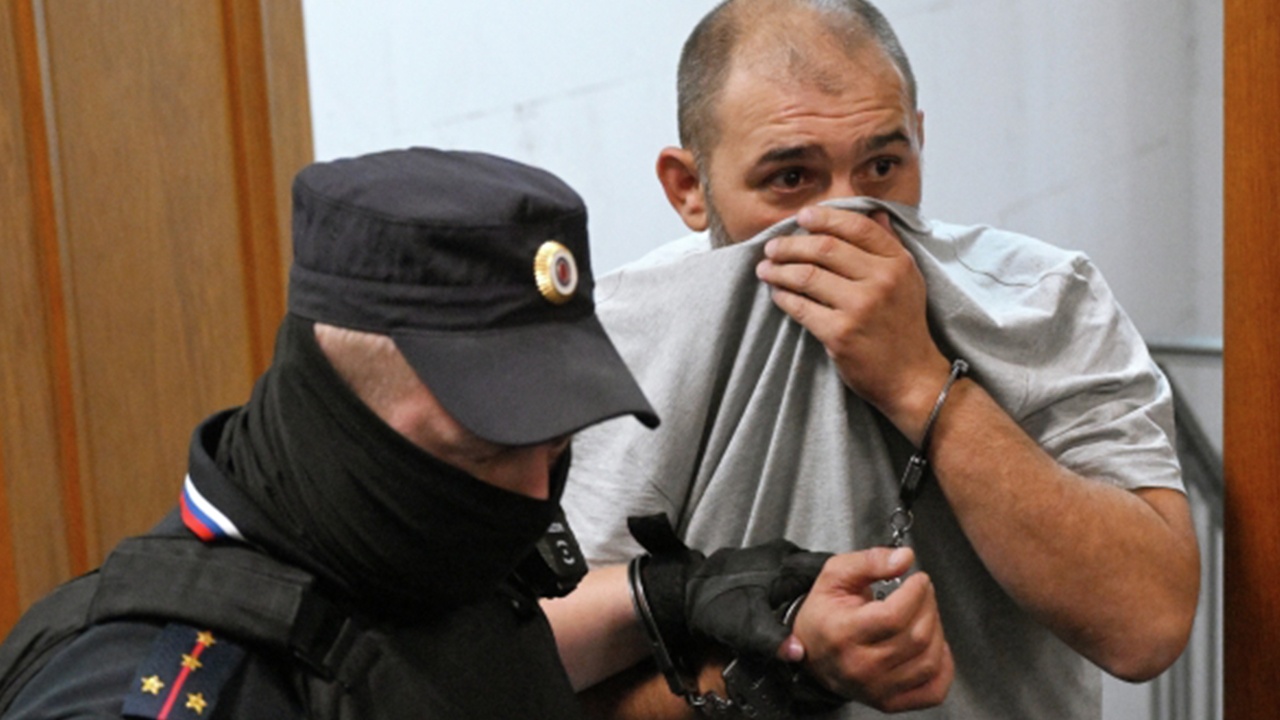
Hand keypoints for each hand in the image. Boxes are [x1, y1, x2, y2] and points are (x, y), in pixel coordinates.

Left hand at [627, 514, 830, 667]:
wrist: (683, 590)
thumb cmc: (712, 602)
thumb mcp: (744, 625)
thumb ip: (772, 639)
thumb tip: (799, 653)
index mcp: (786, 564)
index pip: (832, 567)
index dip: (850, 582)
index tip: (862, 598)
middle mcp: (783, 555)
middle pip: (824, 570)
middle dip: (837, 590)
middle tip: (848, 611)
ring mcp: (773, 557)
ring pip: (809, 572)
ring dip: (819, 590)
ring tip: (830, 613)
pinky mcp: (764, 565)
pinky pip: (794, 575)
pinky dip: (803, 589)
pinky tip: (802, 607)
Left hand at [756, 206, 949, 442]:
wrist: (912, 377)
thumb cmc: (904, 327)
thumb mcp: (908, 280)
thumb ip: (889, 245)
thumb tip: (874, 212)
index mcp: (898, 263)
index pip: (857, 227)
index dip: (825, 218)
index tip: (802, 217)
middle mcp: (881, 280)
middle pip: (824, 248)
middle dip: (790, 244)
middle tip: (772, 247)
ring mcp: (860, 307)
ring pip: (807, 275)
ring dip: (779, 269)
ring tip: (765, 268)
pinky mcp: (840, 333)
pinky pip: (800, 307)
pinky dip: (783, 297)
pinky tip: (776, 293)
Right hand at [792, 547, 953, 712]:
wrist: (813, 652)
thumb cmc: (825, 613)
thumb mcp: (836, 575)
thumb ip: (870, 561)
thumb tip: (904, 558)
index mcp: (842, 633)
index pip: (894, 616)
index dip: (916, 593)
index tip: (918, 580)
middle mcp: (858, 667)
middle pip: (916, 636)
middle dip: (928, 605)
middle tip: (922, 592)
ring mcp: (876, 689)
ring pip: (929, 660)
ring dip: (937, 631)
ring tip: (924, 615)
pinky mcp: (890, 702)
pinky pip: (934, 689)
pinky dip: (944, 666)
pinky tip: (933, 646)